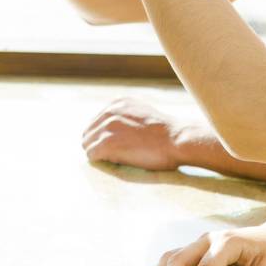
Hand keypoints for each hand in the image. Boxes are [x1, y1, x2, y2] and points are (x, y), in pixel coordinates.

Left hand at [81, 98, 201, 171]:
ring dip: (98, 154)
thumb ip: (128, 116)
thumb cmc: (167, 133)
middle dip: (97, 145)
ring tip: (115, 160)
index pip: (97, 121)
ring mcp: (107, 126)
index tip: (115, 146)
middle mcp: (109, 111)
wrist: (177, 139)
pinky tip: (114, 163)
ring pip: (87, 144)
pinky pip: (91, 154)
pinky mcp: (107, 142)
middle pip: (89, 132)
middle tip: (112, 156)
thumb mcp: (145, 113)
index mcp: (118, 103)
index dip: (103, 136)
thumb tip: (118, 129)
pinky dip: (99, 161)